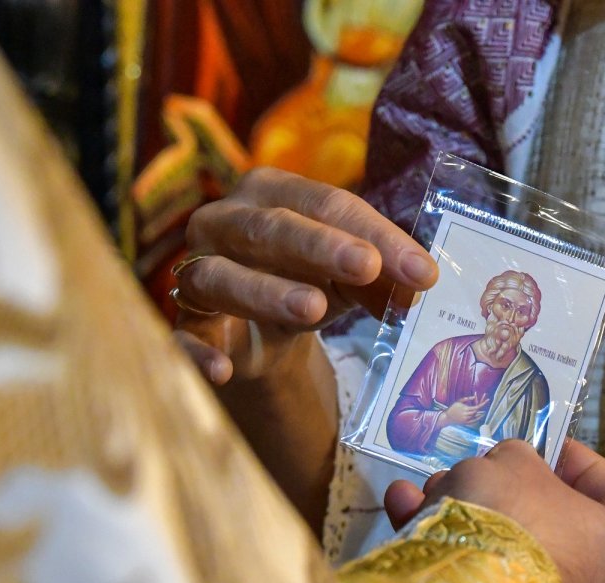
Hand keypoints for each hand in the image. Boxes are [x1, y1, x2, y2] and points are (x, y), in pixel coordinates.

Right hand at [172, 167, 437, 384]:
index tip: (421, 271)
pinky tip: (222, 369)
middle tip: (367, 266)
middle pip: (270, 227)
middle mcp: (225, 220)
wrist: (255, 330)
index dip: (374, 235)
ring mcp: (197, 269)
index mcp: (273, 192)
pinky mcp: (184, 321)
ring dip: (266, 292)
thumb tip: (419, 287)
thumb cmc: (306, 280)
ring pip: (222, 275)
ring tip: (313, 308)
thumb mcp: (351, 278)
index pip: (327, 204)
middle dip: (321, 247)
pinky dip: (197, 352)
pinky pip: (182, 335)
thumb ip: (383, 279)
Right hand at [384, 440, 604, 582]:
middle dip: (507, 493)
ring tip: (427, 490)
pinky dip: (449, 551)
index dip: (584, 466)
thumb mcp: (514, 463)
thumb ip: (517, 459)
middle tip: (479, 470)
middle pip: (555, 528)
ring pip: (509, 557)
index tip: (548, 449)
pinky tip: (407, 515)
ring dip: (467, 517)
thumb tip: (506, 470)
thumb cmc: (516, 523)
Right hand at [441, 394, 487, 426]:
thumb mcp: (458, 401)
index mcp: (465, 409)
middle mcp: (467, 415)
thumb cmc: (453, 408)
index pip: (477, 407)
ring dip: (481, 411)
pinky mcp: (466, 423)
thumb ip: (467, 399)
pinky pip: (474, 421)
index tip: (488, 399)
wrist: (447, 417)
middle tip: (486, 400)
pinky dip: (478, 418)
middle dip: (482, 405)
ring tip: (484, 405)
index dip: (483, 403)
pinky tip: (481, 415)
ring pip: (476, 415)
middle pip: (478, 411)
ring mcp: (467, 420)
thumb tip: (474, 396)